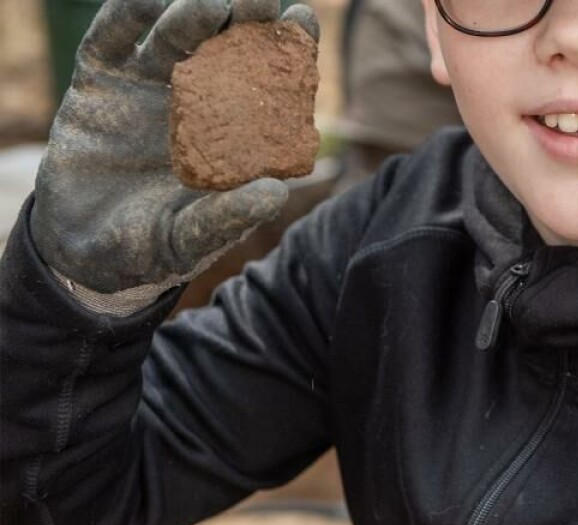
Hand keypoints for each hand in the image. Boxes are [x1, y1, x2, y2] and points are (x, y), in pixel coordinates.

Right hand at [30, 0, 319, 295]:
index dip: (285, 49)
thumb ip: (228, 217)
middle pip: (221, 46)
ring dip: (189, 14)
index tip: (303, 18)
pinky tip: (145, 0)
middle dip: (242, 17)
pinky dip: (125, 16)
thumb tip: (276, 194)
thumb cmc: (151, 248)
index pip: (265, 81)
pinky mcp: (98, 84)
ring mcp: (144, 88)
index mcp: (229, 132)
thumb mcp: (191, 239)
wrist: (81, 253)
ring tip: (210, 5)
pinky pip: (109, 40)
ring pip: (169, 36)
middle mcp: (193, 101)